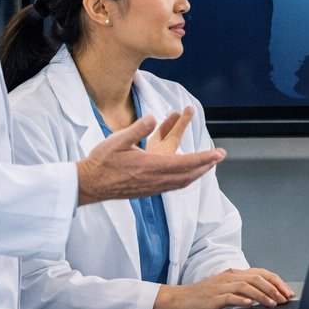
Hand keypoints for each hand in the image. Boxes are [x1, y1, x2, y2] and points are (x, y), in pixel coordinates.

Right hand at [75, 116, 223, 205]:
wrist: (88, 185)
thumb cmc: (101, 161)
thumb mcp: (117, 140)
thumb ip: (137, 129)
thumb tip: (153, 117)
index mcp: (150, 166)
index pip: (184, 162)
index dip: (204, 158)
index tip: (218, 153)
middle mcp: (155, 180)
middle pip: (188, 174)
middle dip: (206, 165)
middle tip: (220, 156)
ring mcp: (152, 188)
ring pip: (181, 182)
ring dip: (197, 172)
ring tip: (208, 164)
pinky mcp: (147, 191)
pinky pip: (173, 186)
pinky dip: (185, 178)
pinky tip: (187, 174)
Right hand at [154, 267, 295, 308]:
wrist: (181, 298)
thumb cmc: (205, 295)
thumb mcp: (227, 288)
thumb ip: (244, 289)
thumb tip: (267, 295)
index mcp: (236, 273)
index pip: (262, 273)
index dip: (277, 282)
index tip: (288, 292)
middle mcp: (231, 276)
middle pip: (258, 278)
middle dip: (274, 289)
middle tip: (284, 299)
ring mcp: (222, 286)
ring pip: (247, 286)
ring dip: (262, 295)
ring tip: (273, 304)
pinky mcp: (213, 297)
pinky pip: (230, 297)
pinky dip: (242, 300)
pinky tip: (250, 305)